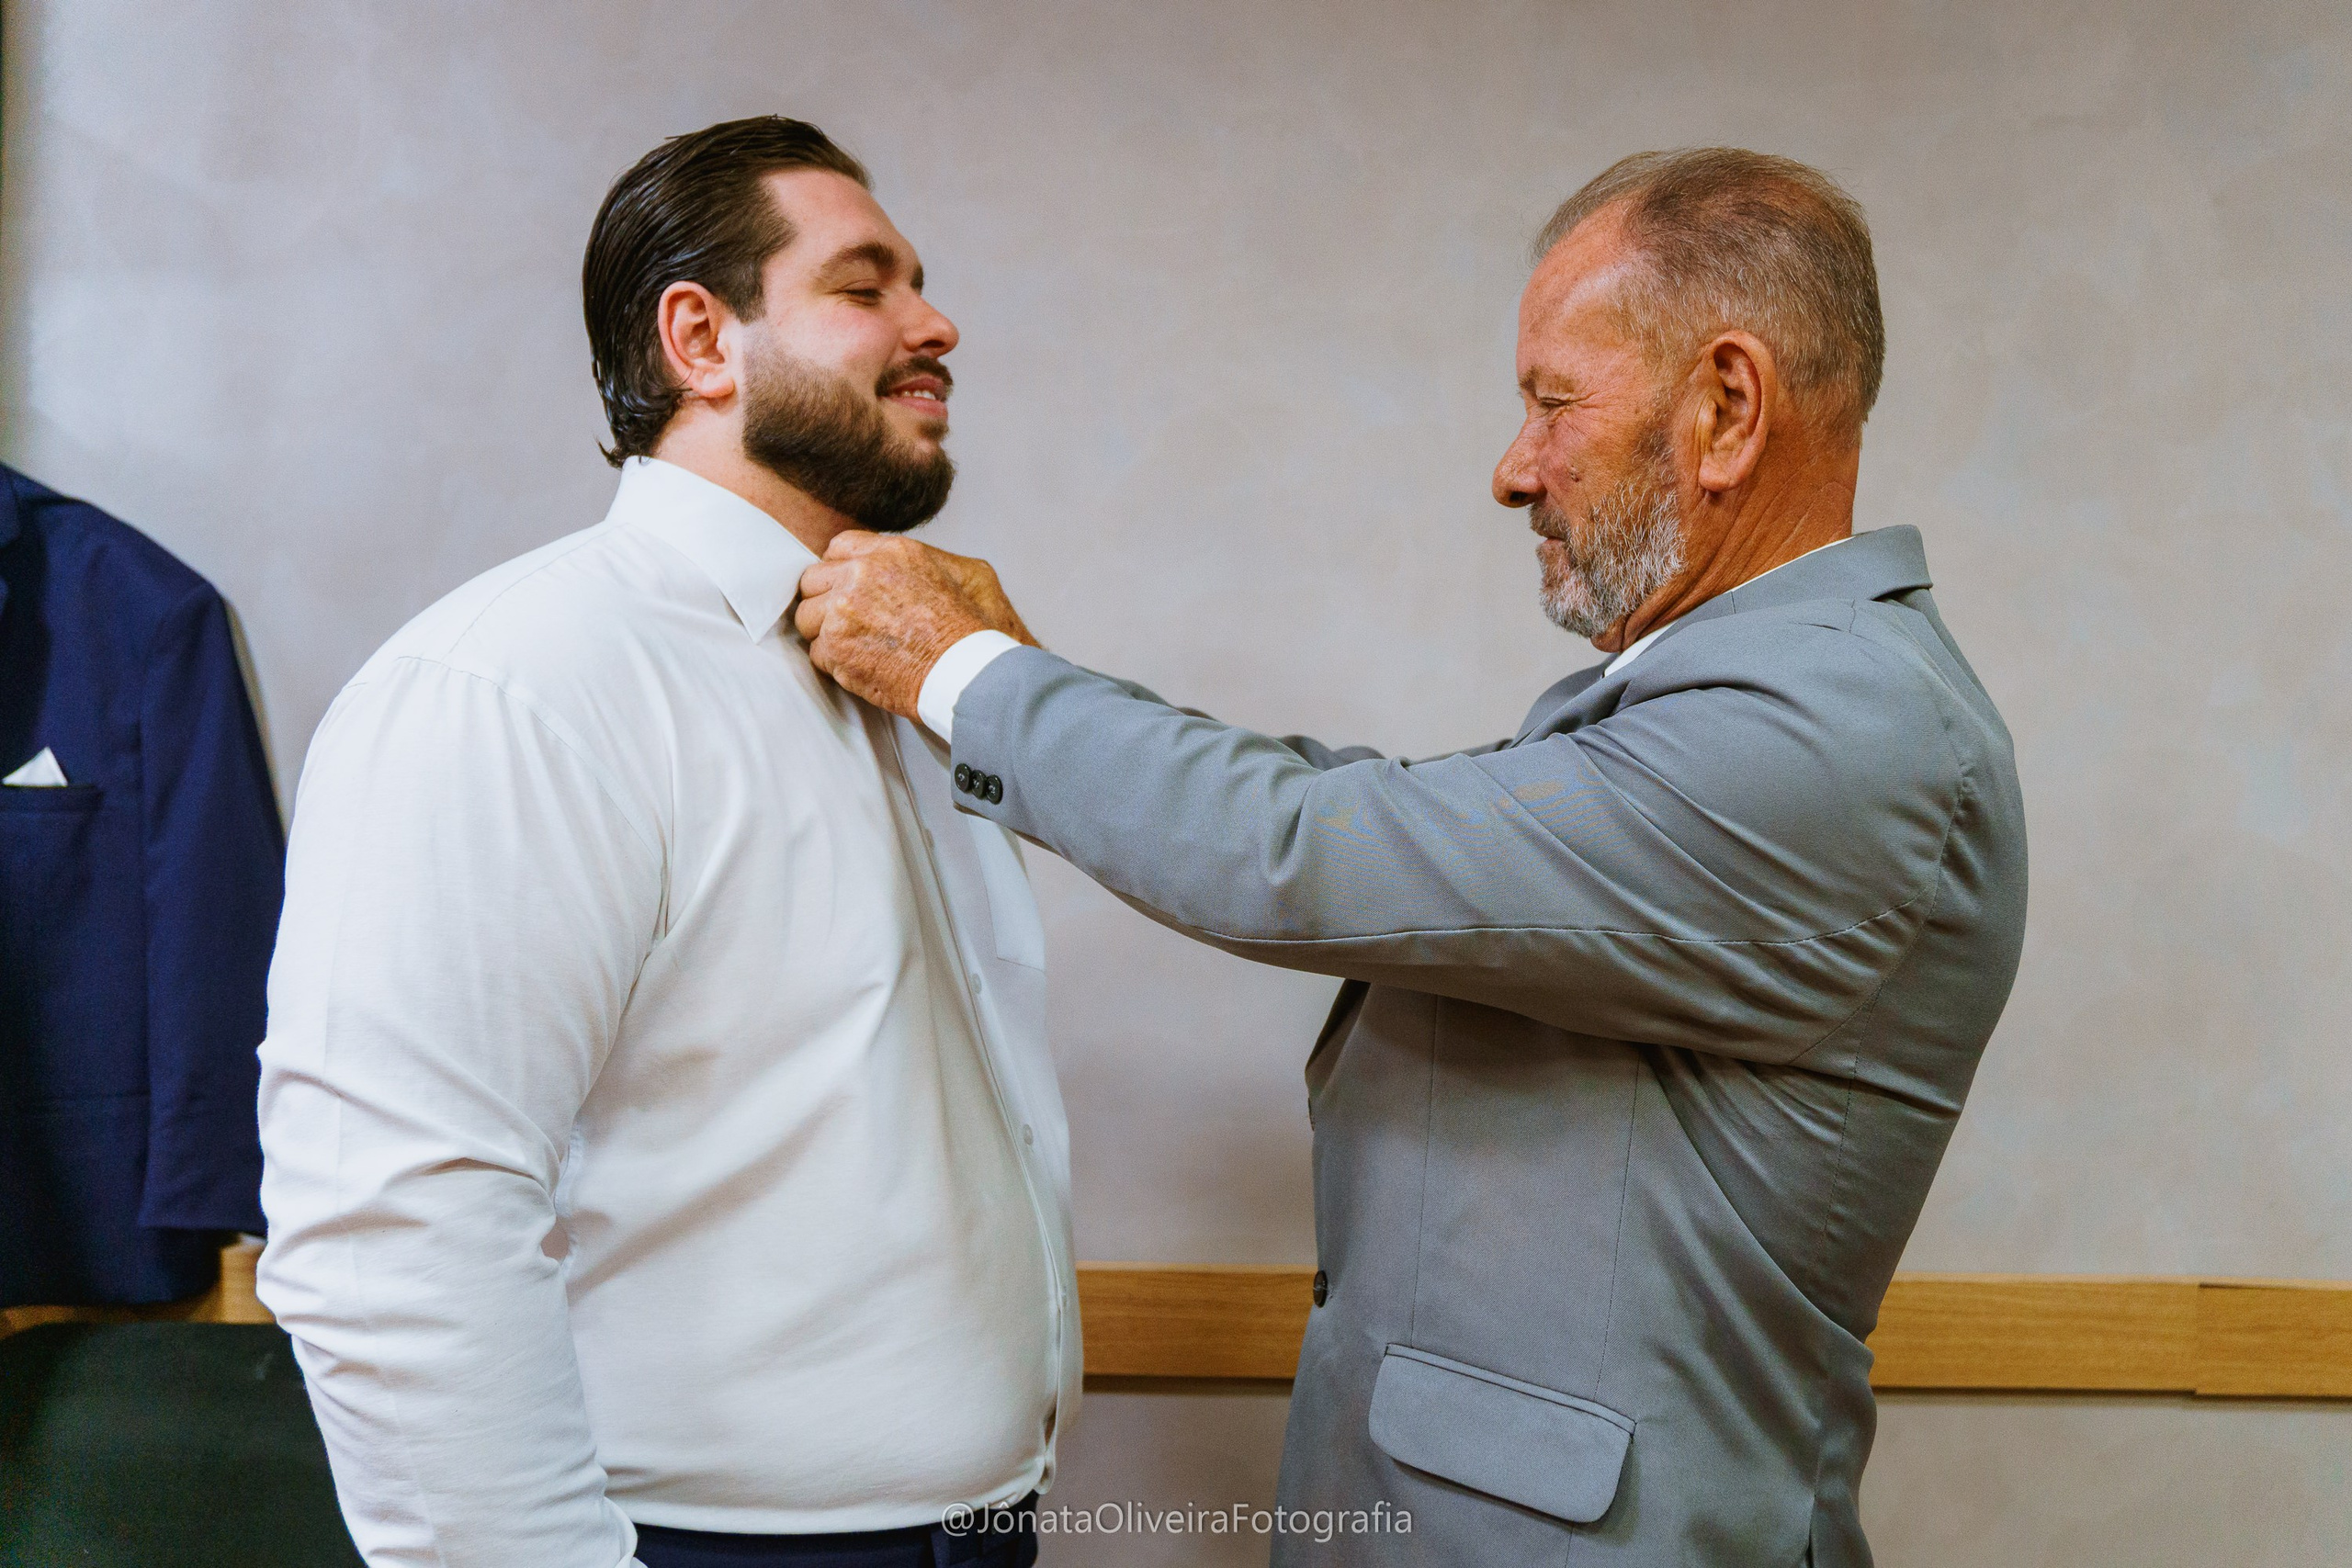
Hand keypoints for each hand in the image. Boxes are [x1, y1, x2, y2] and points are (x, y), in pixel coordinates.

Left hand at [795, 533, 1037, 717]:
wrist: (970, 675)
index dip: (841, 569)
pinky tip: (862, 665)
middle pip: (813, 580)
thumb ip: (929, 559)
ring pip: (807, 617)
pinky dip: (834, 663)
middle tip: (848, 620)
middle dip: (826, 599)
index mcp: (892, 552)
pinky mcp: (836, 650)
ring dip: (825, 632)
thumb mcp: (968, 573)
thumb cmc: (977, 630)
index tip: (848, 587)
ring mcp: (843, 613)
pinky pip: (816, 653)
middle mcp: (860, 575)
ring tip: (855, 646)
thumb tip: (907, 564)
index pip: (840, 547)